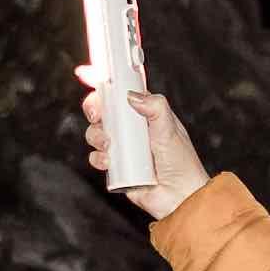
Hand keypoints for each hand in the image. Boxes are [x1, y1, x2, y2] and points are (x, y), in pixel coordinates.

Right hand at [75, 71, 208, 218]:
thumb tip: (132, 96)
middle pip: (102, 110)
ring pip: (95, 133)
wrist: (180, 197)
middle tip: (98, 114)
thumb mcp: (170, 129)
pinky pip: (96, 157)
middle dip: (94, 108)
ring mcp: (122, 147)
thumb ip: (155, 107)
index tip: (87, 73)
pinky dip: (99, 158)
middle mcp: (131, 129)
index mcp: (145, 114)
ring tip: (111, 145)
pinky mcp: (116, 167)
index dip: (105, 83)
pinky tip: (111, 163)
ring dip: (97, 136)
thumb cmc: (181, 162)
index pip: (122, 92)